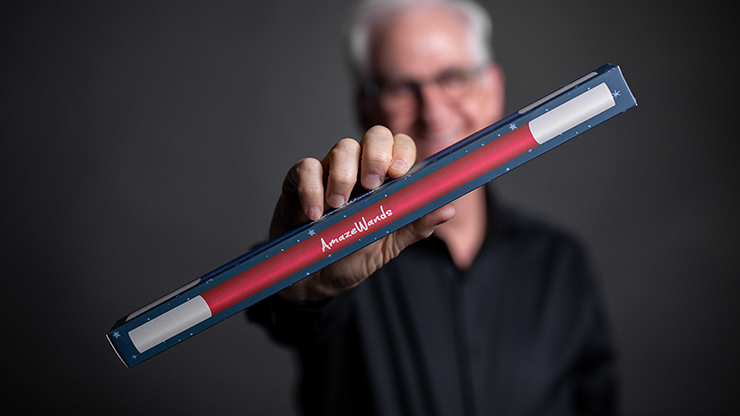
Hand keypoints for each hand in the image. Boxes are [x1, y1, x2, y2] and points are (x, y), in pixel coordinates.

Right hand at [270, 125, 454, 304]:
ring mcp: (330, 170)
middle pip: (374, 135)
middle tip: (373, 184)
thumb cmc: (354, 254)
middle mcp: (360, 167)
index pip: (400, 146)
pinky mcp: (300, 180)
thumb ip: (415, 225)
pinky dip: (311, 188)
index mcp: (387, 179)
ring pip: (342, 148)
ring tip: (339, 206)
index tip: (399, 172)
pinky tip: (315, 214)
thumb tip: (447, 209)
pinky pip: (306, 167)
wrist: (316, 278)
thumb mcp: (389, 244)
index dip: (402, 151)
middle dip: (377, 154)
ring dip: (344, 175)